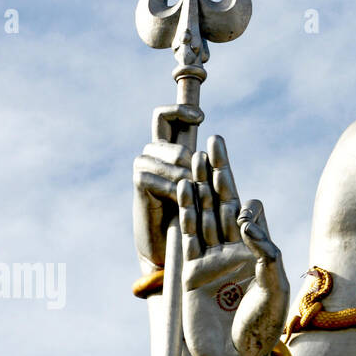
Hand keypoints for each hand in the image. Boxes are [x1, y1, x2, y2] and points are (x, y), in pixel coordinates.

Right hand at [132, 104, 203, 267]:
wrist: (170, 246)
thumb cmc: (195, 218)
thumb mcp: (206, 186)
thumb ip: (207, 164)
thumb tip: (215, 138)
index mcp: (170, 148)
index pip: (165, 117)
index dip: (179, 110)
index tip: (200, 117)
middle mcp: (155, 153)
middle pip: (164, 126)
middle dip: (187, 150)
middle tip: (194, 178)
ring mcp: (144, 166)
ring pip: (171, 154)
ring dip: (187, 173)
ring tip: (189, 195)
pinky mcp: (140, 184)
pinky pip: (160, 176)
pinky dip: (176, 189)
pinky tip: (180, 201)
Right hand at [177, 136, 289, 355]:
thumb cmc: (263, 323)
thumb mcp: (273, 283)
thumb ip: (264, 249)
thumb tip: (248, 214)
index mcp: (255, 248)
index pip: (243, 206)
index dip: (234, 183)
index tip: (224, 157)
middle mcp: (232, 248)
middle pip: (221, 202)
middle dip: (216, 173)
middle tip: (212, 142)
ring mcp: (210, 259)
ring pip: (203, 215)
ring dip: (198, 188)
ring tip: (193, 160)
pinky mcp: (192, 273)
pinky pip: (187, 238)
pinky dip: (185, 215)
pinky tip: (182, 193)